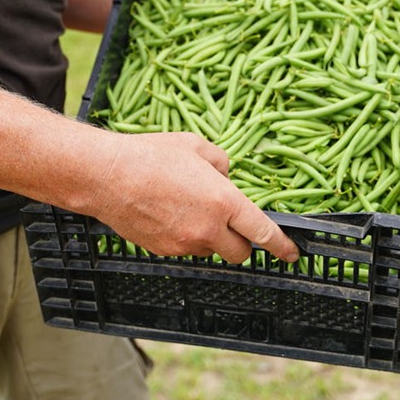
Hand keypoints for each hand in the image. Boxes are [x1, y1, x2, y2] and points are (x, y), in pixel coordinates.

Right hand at [91, 131, 299, 265]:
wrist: (107, 176)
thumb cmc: (151, 155)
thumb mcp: (196, 146)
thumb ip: (221, 164)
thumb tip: (226, 177)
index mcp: (224, 202)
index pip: (262, 232)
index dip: (281, 246)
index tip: (292, 253)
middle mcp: (208, 229)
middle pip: (239, 253)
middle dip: (241, 241)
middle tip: (231, 222)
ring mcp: (184, 244)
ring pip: (210, 251)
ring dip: (211, 237)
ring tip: (188, 207)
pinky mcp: (164, 250)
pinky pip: (186, 249)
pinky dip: (186, 237)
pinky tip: (169, 213)